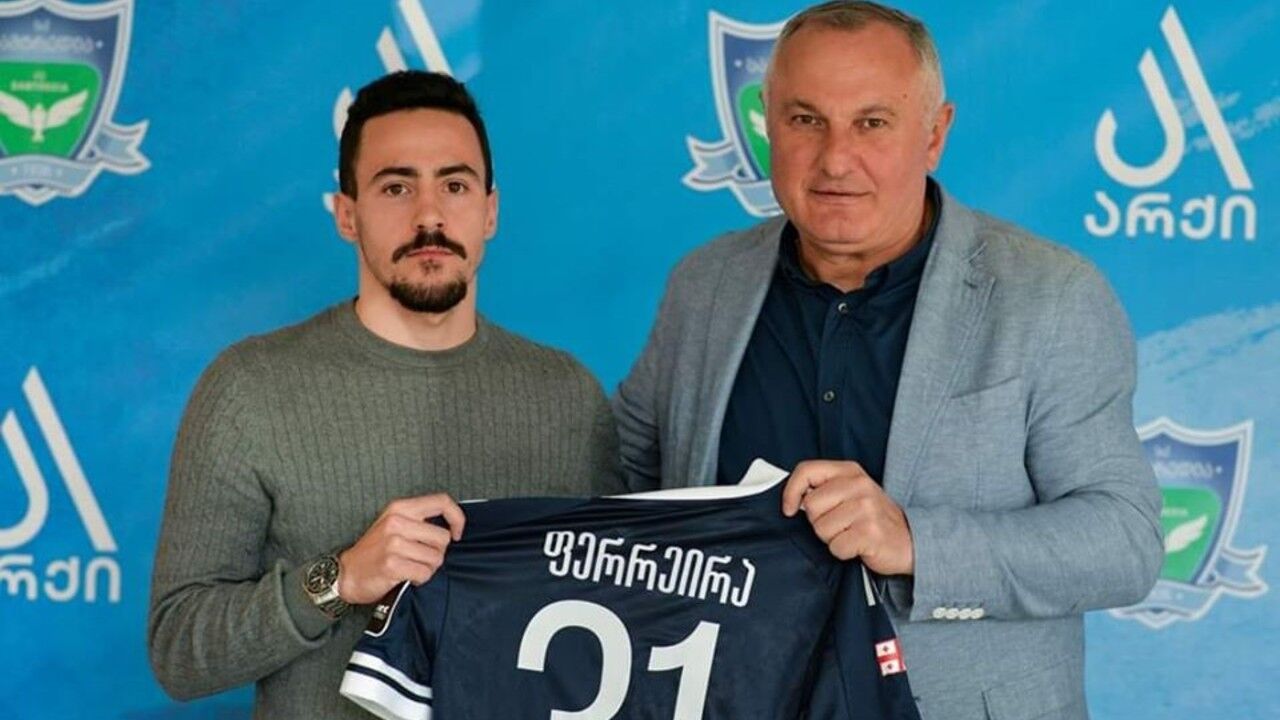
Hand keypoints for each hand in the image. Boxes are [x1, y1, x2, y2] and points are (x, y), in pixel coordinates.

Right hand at [337, 494, 465, 603]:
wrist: (347, 573)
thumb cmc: (375, 550)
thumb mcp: (394, 524)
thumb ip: (419, 520)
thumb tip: (452, 527)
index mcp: (400, 507)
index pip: (442, 502)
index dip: (457, 518)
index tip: (457, 533)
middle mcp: (397, 522)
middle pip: (443, 538)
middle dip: (437, 552)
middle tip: (420, 557)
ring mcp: (393, 543)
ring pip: (436, 558)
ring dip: (428, 568)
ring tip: (411, 566)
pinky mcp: (392, 564)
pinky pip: (424, 574)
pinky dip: (420, 579)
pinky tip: (407, 576)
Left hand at [782, 460, 913, 574]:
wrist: (912, 541)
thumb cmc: (874, 519)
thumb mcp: (851, 492)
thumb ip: (824, 488)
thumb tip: (792, 500)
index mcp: (851, 471)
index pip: (806, 471)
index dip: (791, 491)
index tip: (789, 508)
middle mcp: (859, 485)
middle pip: (810, 506)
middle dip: (819, 522)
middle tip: (841, 524)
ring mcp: (866, 508)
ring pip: (821, 529)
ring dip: (832, 539)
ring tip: (852, 534)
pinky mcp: (869, 532)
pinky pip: (835, 547)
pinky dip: (843, 552)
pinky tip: (859, 546)